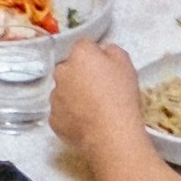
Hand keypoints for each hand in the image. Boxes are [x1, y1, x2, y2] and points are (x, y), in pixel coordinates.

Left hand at [50, 35, 141, 159]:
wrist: (112, 133)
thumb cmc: (122, 96)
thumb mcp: (127, 64)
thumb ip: (111, 51)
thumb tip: (101, 51)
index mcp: (79, 55)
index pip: (84, 47)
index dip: (96, 57)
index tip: (106, 70)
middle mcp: (61, 72)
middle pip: (70, 69)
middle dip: (81, 75)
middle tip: (100, 90)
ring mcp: (54, 97)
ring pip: (64, 91)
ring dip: (74, 96)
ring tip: (94, 110)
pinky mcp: (53, 119)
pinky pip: (62, 112)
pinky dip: (71, 115)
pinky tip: (87, 123)